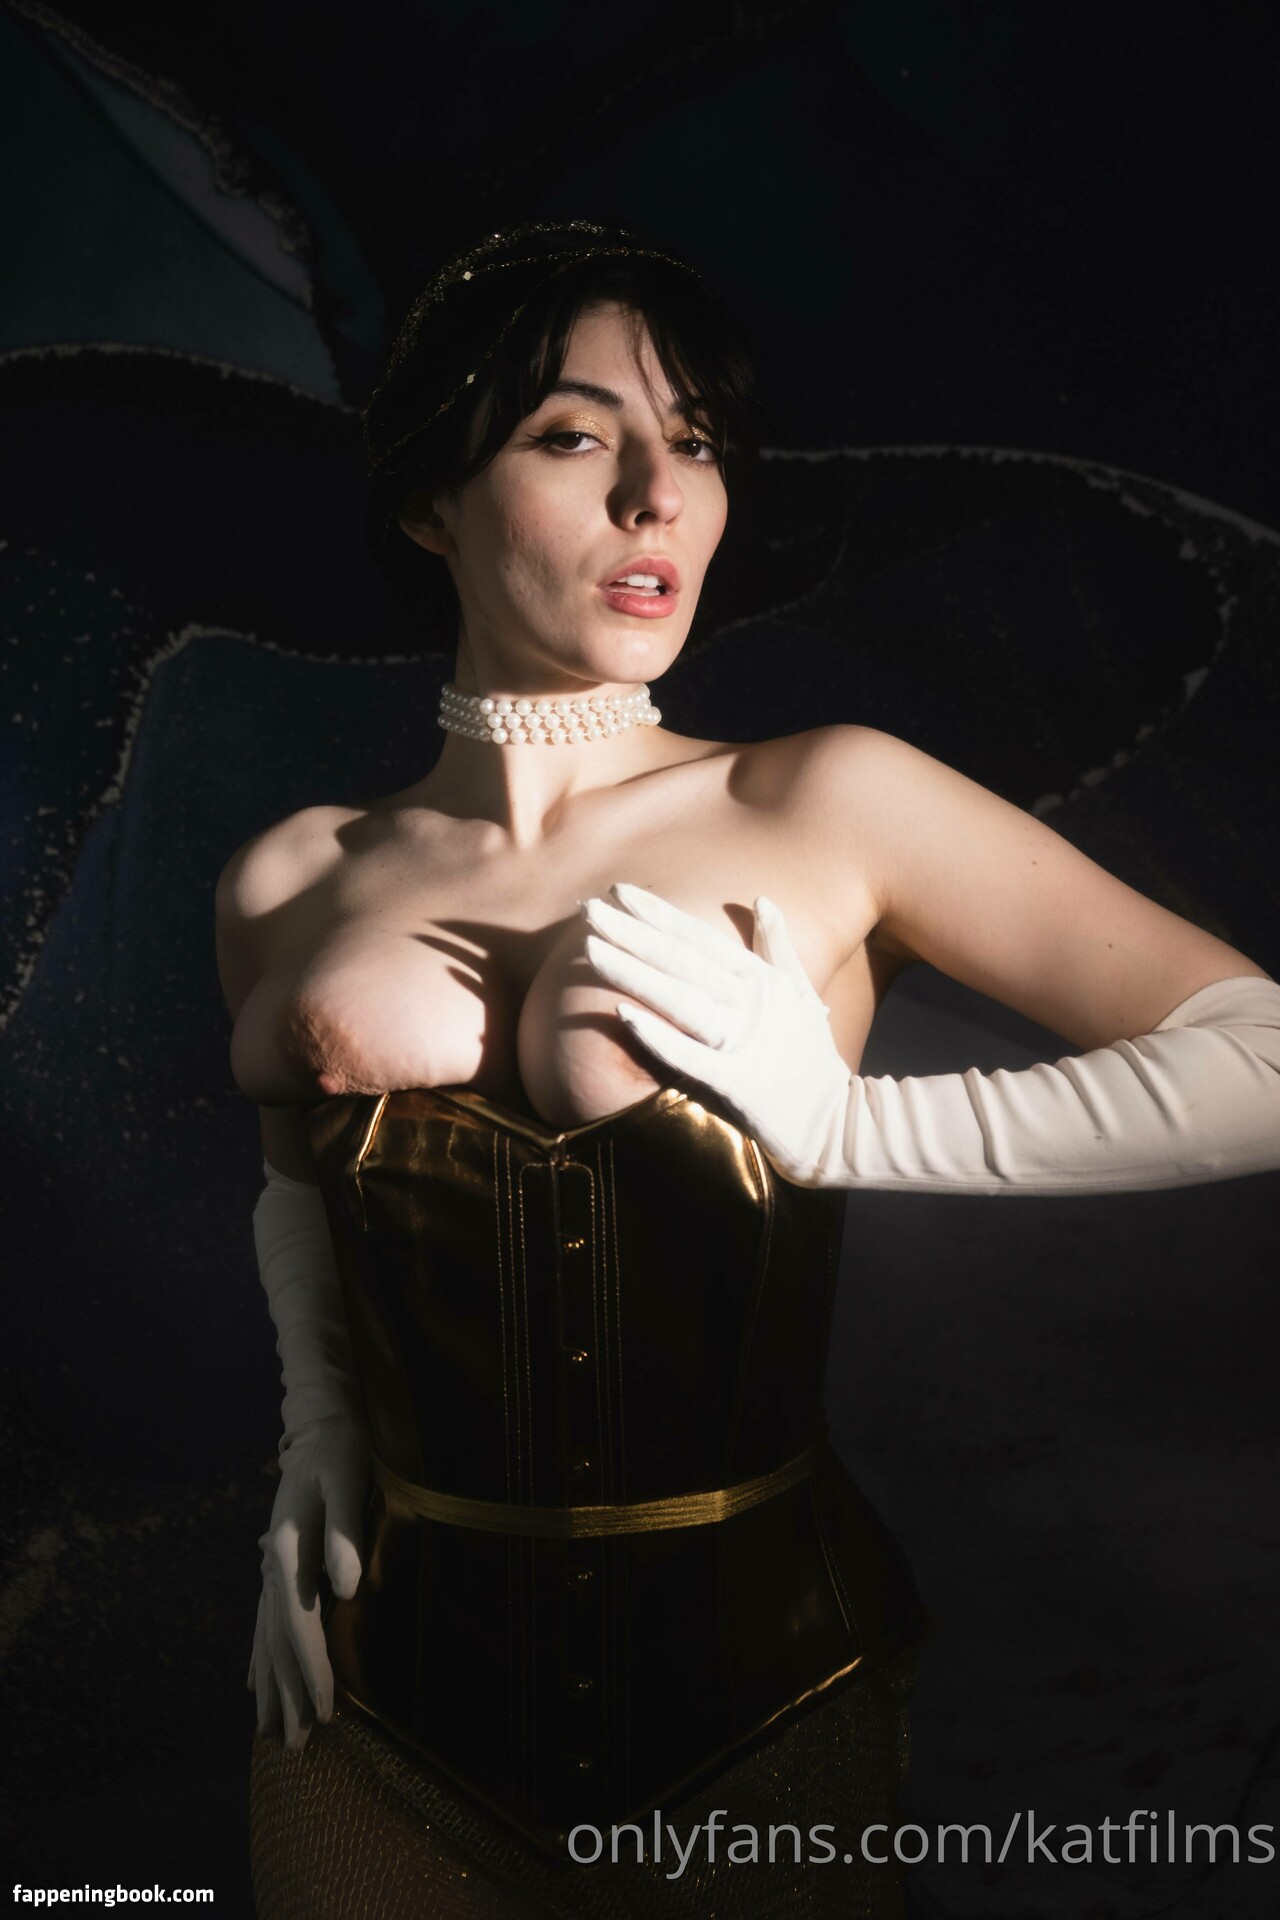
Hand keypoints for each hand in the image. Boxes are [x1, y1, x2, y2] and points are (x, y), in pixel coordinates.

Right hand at [247, 1410, 370, 1750]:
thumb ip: (345, 1533)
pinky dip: (260, 1659)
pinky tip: (254, 1686)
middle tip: (297, 1749)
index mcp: (288, 1550)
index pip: (299, 1625)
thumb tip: (344, 1590)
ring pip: (266, 1640)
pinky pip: (264, 1625)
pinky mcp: (279, 1567)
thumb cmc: (342, 1454)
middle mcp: (272, 1567)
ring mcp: (271, 1569)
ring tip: (272, 1734)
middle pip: (277, 1643)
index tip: (326, 1713)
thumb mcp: (348, 1481)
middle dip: (288, 1696)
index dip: (311, 1671)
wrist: (323, 1428)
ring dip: (271, 1687)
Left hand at [581, 882, 852, 1184]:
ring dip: (632, 972)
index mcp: (760, 979)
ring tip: (590, 950)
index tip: (618, 891)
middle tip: (586, 908)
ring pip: (679, 997)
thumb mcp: (800, 993)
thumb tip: (762, 899)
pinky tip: (622, 1014)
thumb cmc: (811, 1059)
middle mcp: (750, 1002)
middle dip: (631, 932)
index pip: (699, 938)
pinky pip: (689, 1056)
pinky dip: (658, 1034)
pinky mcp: (736, 1083)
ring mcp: (742, 1042)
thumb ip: (779, 946)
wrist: (835, 1124)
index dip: (657, 913)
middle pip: (680, 960)